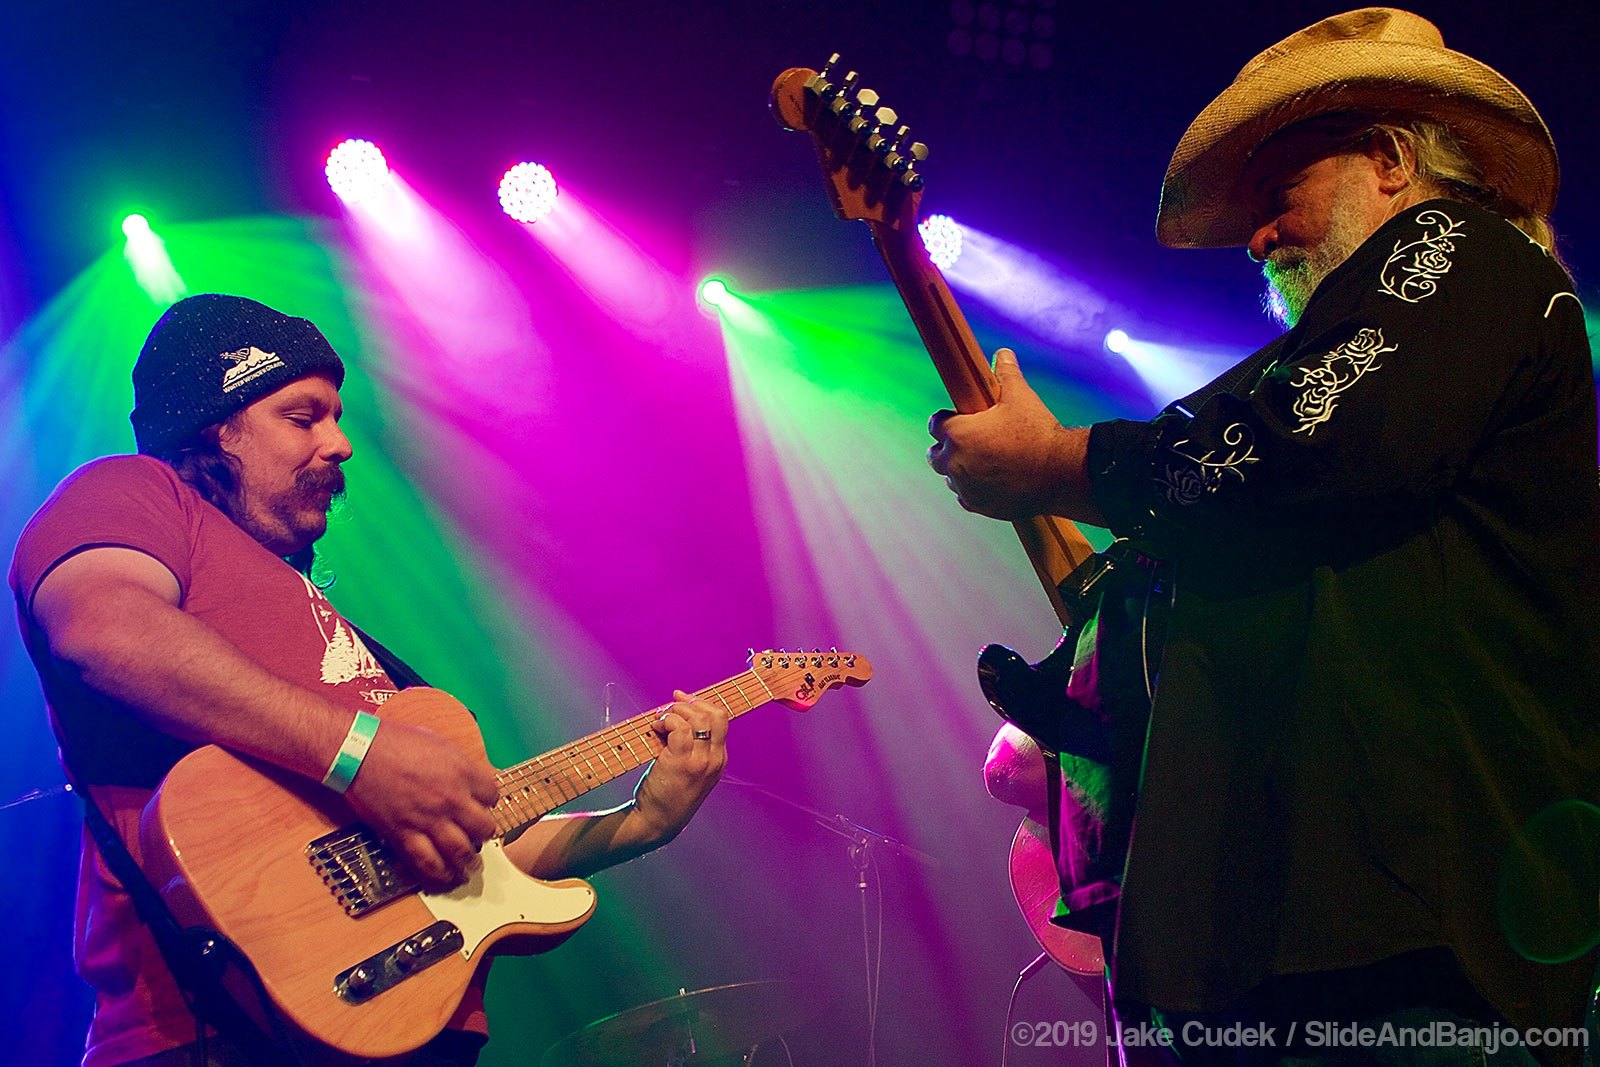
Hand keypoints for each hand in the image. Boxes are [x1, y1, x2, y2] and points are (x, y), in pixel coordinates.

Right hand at [342, 720, 500, 889]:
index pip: (492, 795)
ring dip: (469, 860)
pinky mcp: (404, 834)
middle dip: (485, 833)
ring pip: (461, 850)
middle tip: (481, 836)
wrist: (359, 751)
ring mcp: (428, 819)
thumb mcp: (439, 743)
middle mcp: (450, 798)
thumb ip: (458, 764)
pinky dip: (440, 873)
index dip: (488, 801)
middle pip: (484, 827)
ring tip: (471, 864)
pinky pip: (428, 862)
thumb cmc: (395, 741)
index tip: (482, 805)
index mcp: (461, 772)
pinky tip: (446, 875)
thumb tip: (469, 778)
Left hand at [631, 690, 728, 844]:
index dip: (701, 703)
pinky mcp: (682, 762)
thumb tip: (679, 713)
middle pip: (715, 714)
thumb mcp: (691, 771)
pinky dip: (665, 721)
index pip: (721, 719)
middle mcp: (715, 759)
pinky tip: (655, 728)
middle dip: (690, 703)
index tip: (682, 699)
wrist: (657, 822)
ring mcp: (700, 761)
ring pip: (697, 718)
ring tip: (660, 720)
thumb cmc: (668, 795)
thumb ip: (693, 747)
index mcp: (720, 760)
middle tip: (669, 708)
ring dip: (675, 711)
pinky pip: (679, 727)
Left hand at [927, 348, 1082, 519]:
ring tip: (982, 460)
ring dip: (959, 469)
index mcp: (959, 434)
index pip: (935, 423)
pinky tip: (989, 480)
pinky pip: (964, 496)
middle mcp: (955, 463)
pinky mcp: (979, 505)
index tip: (959, 418)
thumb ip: (1006, 374)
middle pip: (934, 454)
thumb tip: (1003, 354)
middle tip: (968, 440)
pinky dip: (972, 488)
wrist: (1060, 474)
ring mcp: (966, 487)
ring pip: (949, 477)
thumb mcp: (1021, 398)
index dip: (947, 419)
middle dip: (947, 446)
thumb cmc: (1038, 434)